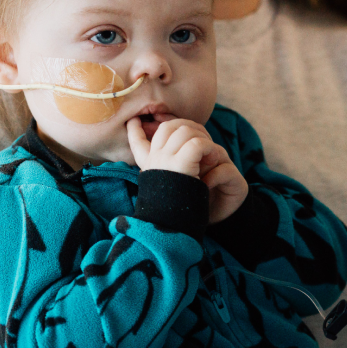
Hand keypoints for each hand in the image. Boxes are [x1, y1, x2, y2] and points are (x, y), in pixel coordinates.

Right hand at [127, 118, 247, 221]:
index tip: (134, 121)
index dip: (135, 130)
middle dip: (188, 127)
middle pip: (167, 127)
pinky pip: (197, 143)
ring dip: (202, 137)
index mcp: (148, 166)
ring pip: (184, 130)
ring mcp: (164, 160)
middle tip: (203, 140)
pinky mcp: (180, 164)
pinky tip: (212, 160)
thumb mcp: (165, 185)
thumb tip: (169, 172)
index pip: (136, 142)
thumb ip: (164, 170)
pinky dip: (209, 148)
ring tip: (210, 154)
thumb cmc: (176, 208)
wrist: (174, 226)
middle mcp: (153, 160)